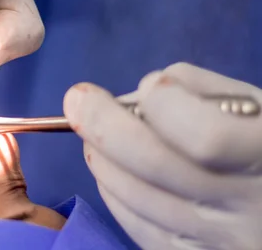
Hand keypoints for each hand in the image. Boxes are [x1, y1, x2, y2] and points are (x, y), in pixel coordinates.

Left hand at [64, 63, 261, 249]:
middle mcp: (245, 211)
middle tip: (77, 100)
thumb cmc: (255, 140)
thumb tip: (135, 97)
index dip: (165, 105)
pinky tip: (110, 167)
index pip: (205, 136)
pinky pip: (134, 223)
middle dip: (103, 123)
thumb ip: (196, 89)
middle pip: (154, 165)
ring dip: (101, 156)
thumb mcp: (248, 105)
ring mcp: (214, 242)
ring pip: (135, 195)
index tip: (151, 88)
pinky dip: (111, 188)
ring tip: (93, 134)